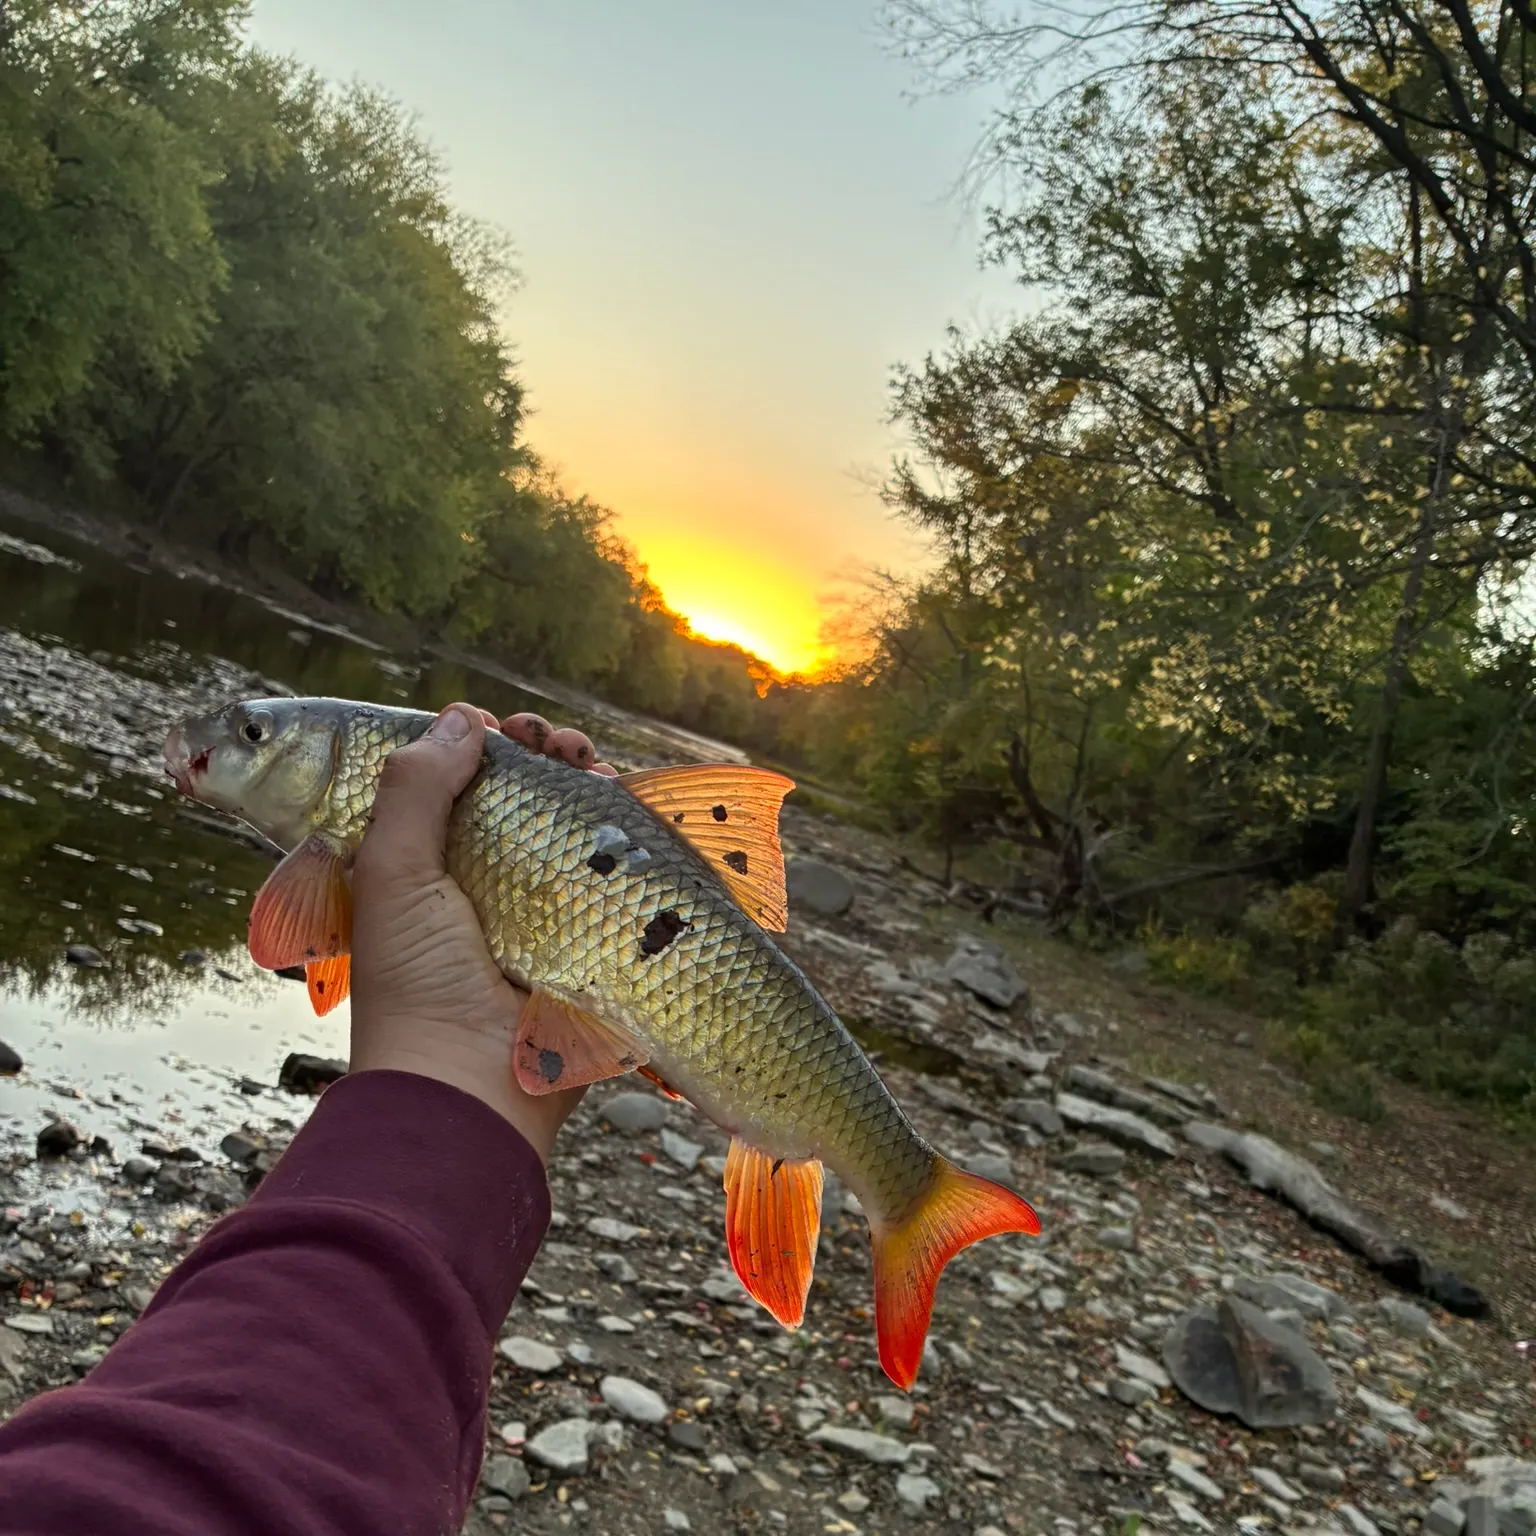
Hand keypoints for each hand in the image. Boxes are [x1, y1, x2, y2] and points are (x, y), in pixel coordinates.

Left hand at [347, 703, 595, 1159]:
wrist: (471, 1090)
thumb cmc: (414, 986)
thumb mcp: (391, 873)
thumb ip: (415, 789)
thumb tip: (461, 719)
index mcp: (424, 869)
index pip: (456, 786)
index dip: (479, 747)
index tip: (497, 727)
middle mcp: (483, 885)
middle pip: (522, 798)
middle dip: (542, 755)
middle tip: (552, 740)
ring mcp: (541, 911)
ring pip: (572, 826)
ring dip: (584, 781)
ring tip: (587, 760)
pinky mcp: (588, 938)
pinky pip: (613, 870)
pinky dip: (623, 830)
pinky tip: (619, 797)